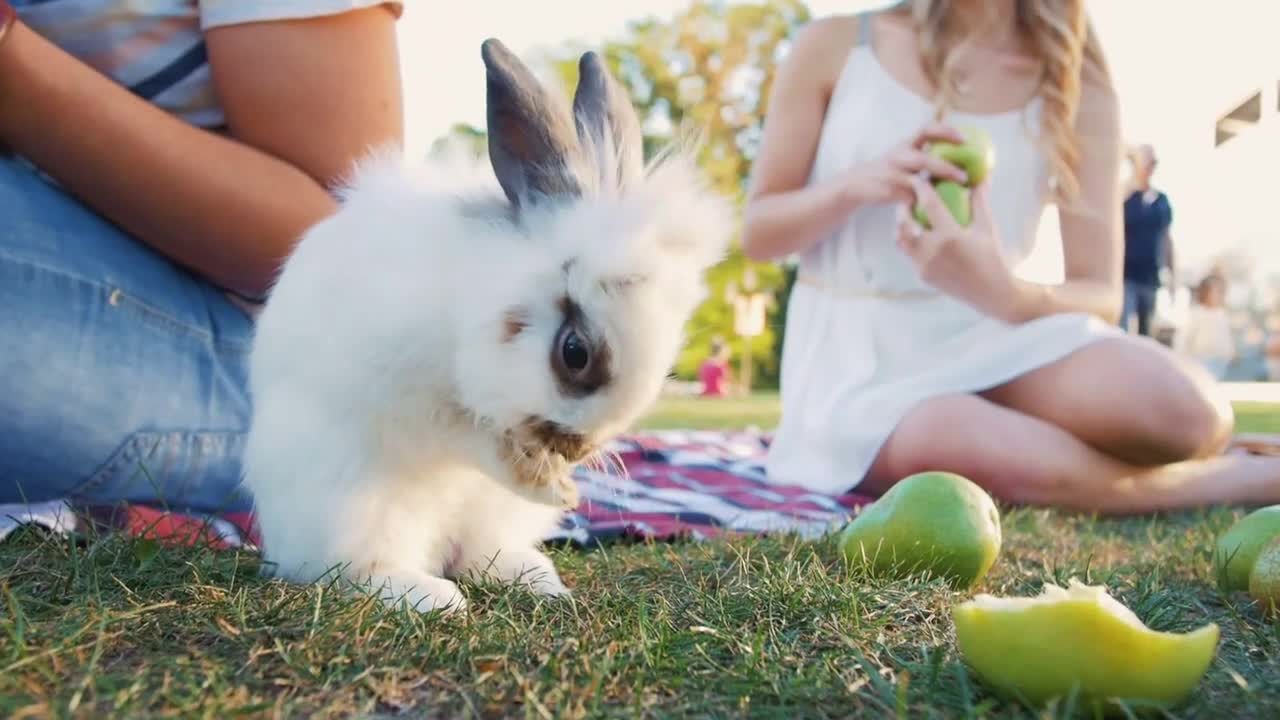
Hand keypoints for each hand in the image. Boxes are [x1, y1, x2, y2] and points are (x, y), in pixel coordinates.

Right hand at [840, 122, 968, 207]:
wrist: (855, 184)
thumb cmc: (888, 171)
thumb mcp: (902, 156)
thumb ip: (923, 155)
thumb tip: (957, 159)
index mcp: (904, 145)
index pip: (926, 130)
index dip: (946, 131)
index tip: (965, 138)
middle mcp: (898, 157)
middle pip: (923, 160)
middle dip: (946, 167)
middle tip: (965, 175)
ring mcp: (893, 175)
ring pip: (917, 181)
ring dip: (937, 188)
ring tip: (955, 191)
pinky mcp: (890, 192)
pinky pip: (912, 198)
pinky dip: (926, 203)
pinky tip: (941, 209)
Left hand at [897, 177, 1018, 318]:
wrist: (991, 293)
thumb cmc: (992, 258)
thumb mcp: (987, 228)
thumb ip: (979, 202)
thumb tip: (979, 178)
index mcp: (950, 237)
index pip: (929, 205)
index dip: (922, 188)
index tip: (920, 176)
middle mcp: (932, 251)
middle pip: (904, 223)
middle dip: (903, 207)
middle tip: (909, 197)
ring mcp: (924, 265)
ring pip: (901, 239)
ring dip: (902, 225)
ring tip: (910, 215)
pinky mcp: (921, 275)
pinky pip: (909, 253)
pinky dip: (910, 240)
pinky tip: (918, 232)